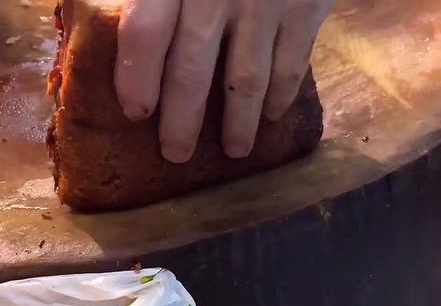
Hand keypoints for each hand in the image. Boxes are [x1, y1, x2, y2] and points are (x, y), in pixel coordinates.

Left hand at [113, 0, 330, 162]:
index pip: (145, 33)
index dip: (136, 77)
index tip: (135, 111)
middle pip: (191, 70)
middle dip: (182, 121)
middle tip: (174, 155)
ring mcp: (265, 5)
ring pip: (245, 79)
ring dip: (237, 122)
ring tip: (231, 151)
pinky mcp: (306, 8)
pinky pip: (291, 64)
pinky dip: (280, 95)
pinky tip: (271, 116)